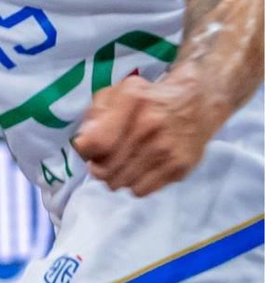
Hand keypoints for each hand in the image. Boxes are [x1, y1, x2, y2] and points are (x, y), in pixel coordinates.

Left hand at [75, 72, 207, 194]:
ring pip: (121, 183)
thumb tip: (83, 144)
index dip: (86, 151)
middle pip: (105, 170)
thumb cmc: (151, 97)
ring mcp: (166, 150)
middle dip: (98, 167)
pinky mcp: (179, 167)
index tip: (90, 149)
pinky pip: (141, 191)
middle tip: (104, 159)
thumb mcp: (120, 91)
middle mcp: (150, 127)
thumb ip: (96, 113)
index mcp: (132, 101)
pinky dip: (135, 184)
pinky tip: (141, 168)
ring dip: (116, 176)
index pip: (96, 142)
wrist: (198, 102)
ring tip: (123, 162)